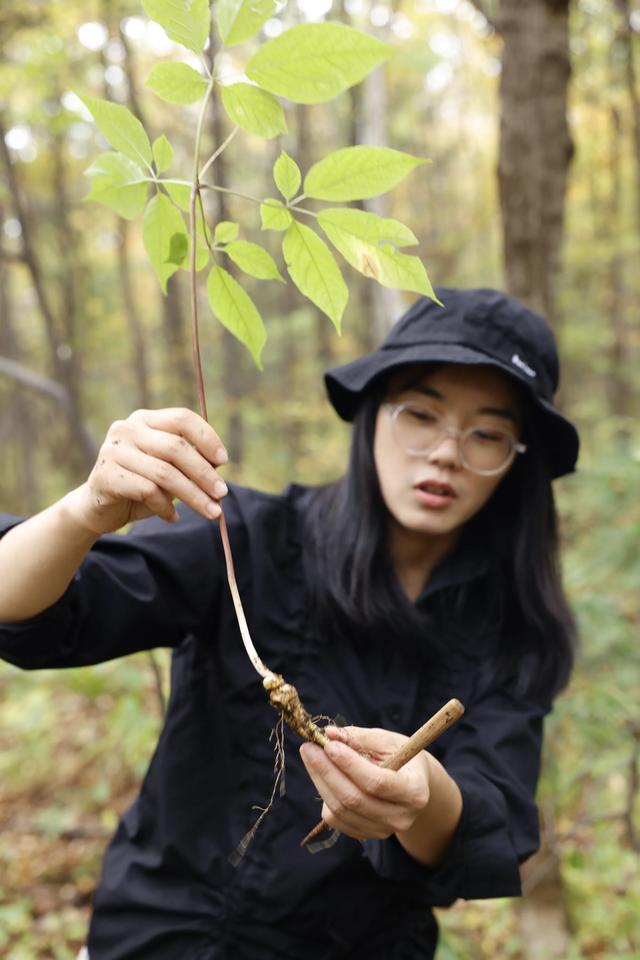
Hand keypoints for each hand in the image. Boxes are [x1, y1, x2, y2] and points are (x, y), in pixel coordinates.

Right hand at [67, 408, 228, 535]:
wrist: (98, 507)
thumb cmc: (140, 485)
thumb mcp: (168, 469)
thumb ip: (189, 461)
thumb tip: (218, 464)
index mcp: (145, 420)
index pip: (182, 418)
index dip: (207, 438)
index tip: (223, 461)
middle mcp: (127, 429)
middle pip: (176, 447)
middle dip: (204, 473)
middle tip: (222, 493)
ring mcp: (114, 451)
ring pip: (164, 473)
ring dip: (193, 496)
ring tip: (212, 512)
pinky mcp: (105, 475)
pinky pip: (147, 491)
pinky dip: (165, 507)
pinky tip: (173, 517)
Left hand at [299, 725, 430, 840]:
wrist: (412, 783)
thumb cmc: (400, 756)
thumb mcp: (387, 740)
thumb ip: (359, 737)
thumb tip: (329, 734)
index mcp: (414, 791)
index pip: (377, 783)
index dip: (350, 764)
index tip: (329, 745)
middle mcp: (401, 817)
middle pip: (355, 800)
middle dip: (327, 771)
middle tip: (309, 747)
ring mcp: (383, 830)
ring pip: (341, 811)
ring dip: (321, 781)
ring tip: (311, 756)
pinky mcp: (366, 835)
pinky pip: (336, 820)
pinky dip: (325, 795)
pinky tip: (323, 775)